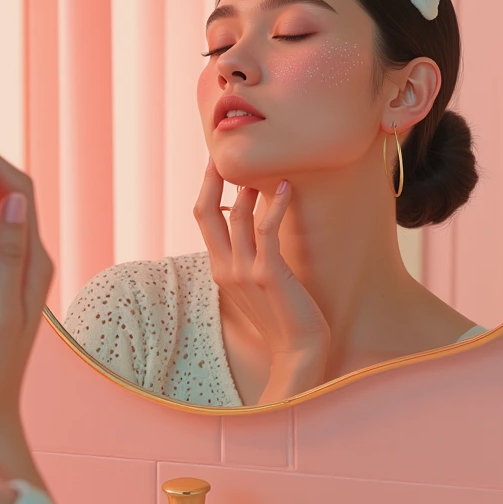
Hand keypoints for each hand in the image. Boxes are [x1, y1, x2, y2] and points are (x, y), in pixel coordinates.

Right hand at [193, 158, 330, 401]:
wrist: (298, 353)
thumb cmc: (285, 318)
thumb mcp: (258, 285)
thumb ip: (249, 257)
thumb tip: (252, 224)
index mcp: (219, 269)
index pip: (203, 218)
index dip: (207, 187)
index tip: (218, 163)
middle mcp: (224, 268)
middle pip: (205, 212)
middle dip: (212, 177)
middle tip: (223, 150)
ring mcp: (243, 272)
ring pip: (237, 215)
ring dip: (250, 186)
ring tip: (270, 167)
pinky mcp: (267, 274)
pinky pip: (266, 229)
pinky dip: (275, 205)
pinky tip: (288, 187)